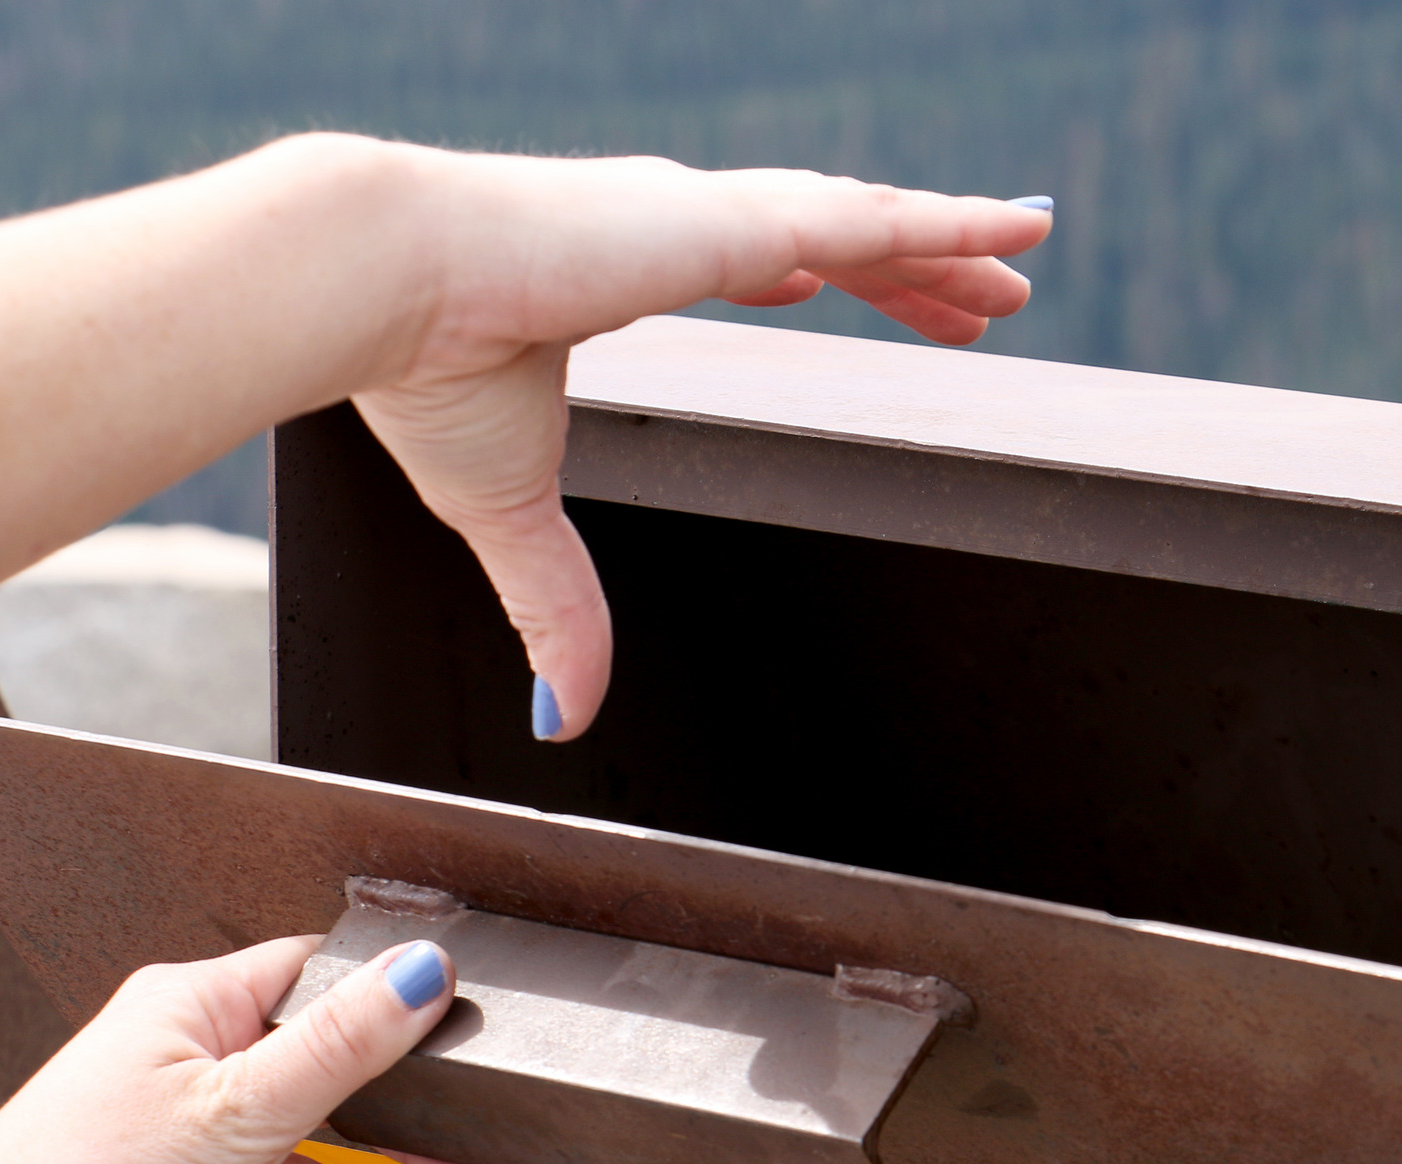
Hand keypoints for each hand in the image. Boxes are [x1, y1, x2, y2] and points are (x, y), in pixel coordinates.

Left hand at [0, 936, 496, 1163]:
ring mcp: (168, 1157)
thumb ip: (342, 1045)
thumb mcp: (239, 1110)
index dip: (393, 1015)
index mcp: (195, 1014)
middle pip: (324, 1107)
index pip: (318, 987)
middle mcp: (183, 1076)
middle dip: (402, 1161)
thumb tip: (419, 969)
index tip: (458, 1044)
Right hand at [350, 151, 1052, 742]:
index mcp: (625, 261)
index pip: (757, 262)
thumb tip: (562, 712)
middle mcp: (678, 221)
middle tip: (977, 299)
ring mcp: (711, 214)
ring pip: (867, 223)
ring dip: (949, 242)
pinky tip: (1014, 233)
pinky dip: (948, 228)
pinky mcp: (729, 224)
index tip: (840, 288)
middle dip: (907, 265)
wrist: (376, 288)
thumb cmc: (418, 367)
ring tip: (1026, 255)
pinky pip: (869, 226)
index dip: (816, 275)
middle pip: (832, 241)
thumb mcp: (505, 505)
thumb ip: (554, 601)